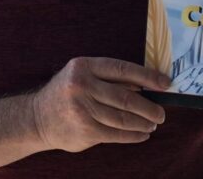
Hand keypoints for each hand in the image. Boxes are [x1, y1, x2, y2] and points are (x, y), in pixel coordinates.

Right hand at [30, 57, 170, 152]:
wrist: (37, 118)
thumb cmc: (67, 94)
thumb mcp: (82, 76)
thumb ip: (109, 79)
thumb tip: (146, 86)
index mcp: (84, 66)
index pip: (122, 69)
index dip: (147, 76)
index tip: (165, 83)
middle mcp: (81, 85)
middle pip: (126, 97)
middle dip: (149, 107)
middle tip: (161, 113)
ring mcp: (82, 109)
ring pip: (123, 118)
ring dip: (143, 123)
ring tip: (152, 124)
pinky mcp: (85, 130)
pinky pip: (117, 134)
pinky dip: (133, 135)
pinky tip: (141, 134)